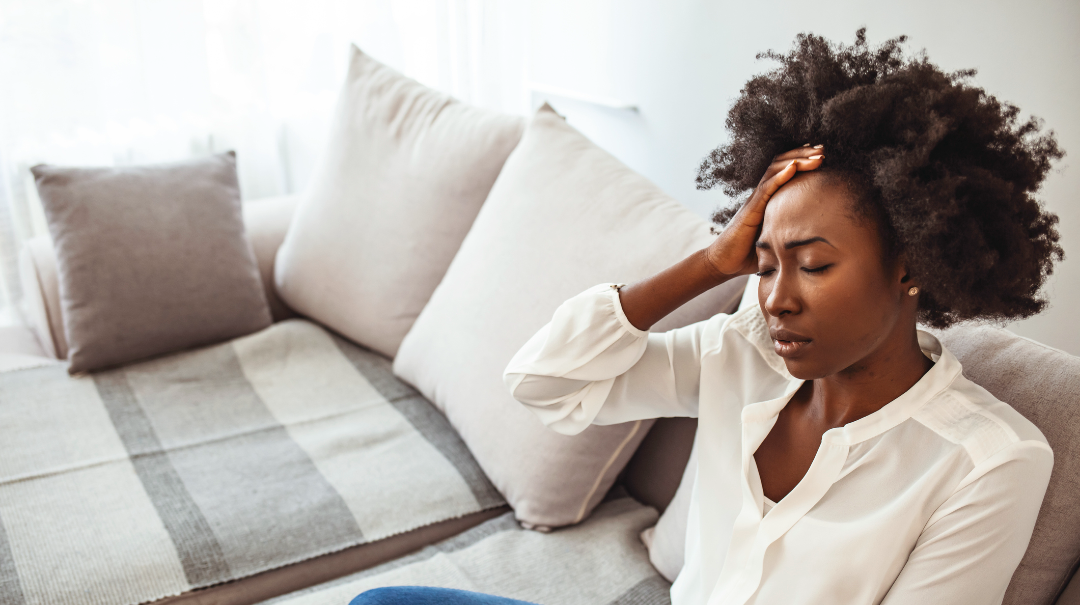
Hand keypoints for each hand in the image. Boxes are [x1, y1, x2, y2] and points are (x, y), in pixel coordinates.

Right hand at [704, 146, 824, 277]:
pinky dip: (780, 176)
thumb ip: (791, 232)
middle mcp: (761, 195)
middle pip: (782, 164)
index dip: (802, 160)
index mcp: (768, 199)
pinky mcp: (750, 210)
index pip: (785, 171)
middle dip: (803, 154)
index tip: (821, 155)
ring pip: (775, 171)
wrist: (724, 262)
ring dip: (797, 160)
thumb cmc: (749, 254)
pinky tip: (794, 167)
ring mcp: (755, 200)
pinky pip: (766, 188)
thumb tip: (817, 239)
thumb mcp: (777, 239)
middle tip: (823, 149)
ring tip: (816, 155)